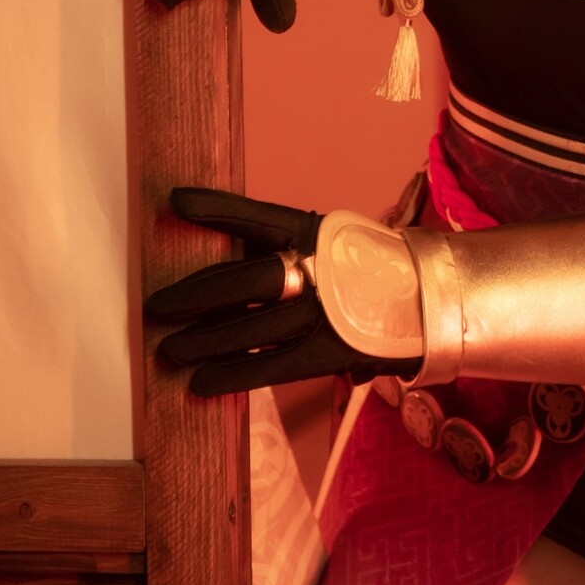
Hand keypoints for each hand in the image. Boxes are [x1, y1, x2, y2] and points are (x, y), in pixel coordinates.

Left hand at [146, 188, 420, 395]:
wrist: (428, 299)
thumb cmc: (362, 270)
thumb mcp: (327, 244)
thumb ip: (281, 251)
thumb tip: (219, 269)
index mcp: (317, 231)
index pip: (259, 217)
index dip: (217, 208)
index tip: (175, 201)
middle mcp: (321, 267)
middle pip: (247, 278)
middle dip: (194, 294)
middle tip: (155, 308)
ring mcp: (328, 312)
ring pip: (252, 325)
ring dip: (202, 340)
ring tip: (168, 351)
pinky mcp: (331, 353)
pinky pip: (270, 366)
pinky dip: (231, 374)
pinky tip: (200, 383)